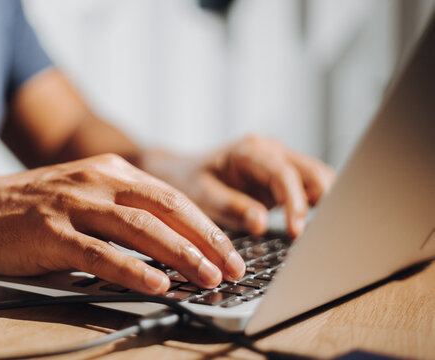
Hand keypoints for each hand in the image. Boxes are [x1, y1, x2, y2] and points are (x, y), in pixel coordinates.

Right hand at [0, 154, 244, 293]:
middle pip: (164, 209)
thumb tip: (167, 241)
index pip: (170, 196)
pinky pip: (99, 254)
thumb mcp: (82, 191)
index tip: (230, 250)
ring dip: (179, 255)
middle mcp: (96, 181)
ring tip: (207, 277)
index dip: (205, 224)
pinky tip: (157, 284)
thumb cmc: (32, 206)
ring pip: (139, 229)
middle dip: (204, 240)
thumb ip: (120, 207)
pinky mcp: (51, 233)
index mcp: (110, 170)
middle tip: (233, 267)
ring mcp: (73, 205)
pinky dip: (132, 270)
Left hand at [141, 135, 334, 236]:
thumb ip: (232, 207)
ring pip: (318, 176)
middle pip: (312, 171)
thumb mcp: (202, 196)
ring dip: (322, 202)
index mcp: (249, 151)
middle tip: (314, 236)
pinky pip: (310, 184)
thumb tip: (261, 223)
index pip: (284, 174)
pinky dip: (315, 202)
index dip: (295, 204)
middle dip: (320, 202)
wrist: (181, 170)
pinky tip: (310, 226)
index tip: (296, 232)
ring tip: (315, 233)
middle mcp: (270, 150)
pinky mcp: (283, 173)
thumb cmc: (189, 180)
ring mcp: (279, 159)